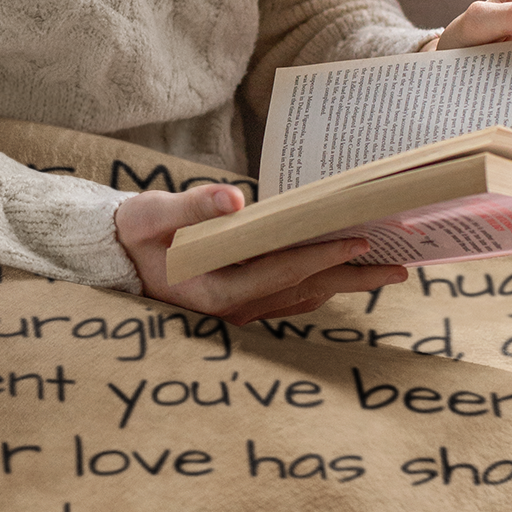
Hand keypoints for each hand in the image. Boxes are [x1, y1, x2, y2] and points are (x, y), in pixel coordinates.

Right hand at [115, 184, 406, 325]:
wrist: (111, 258)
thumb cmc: (132, 232)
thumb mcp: (153, 214)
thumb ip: (192, 208)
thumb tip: (234, 199)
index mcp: (214, 290)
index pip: (280, 271)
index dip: (322, 255)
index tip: (360, 240)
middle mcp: (232, 308)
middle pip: (304, 290)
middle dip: (352, 277)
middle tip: (399, 267)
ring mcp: (238, 311)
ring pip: (301, 297)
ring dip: (342, 283)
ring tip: (384, 269)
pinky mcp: (239, 304)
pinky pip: (288, 298)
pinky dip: (320, 285)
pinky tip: (342, 275)